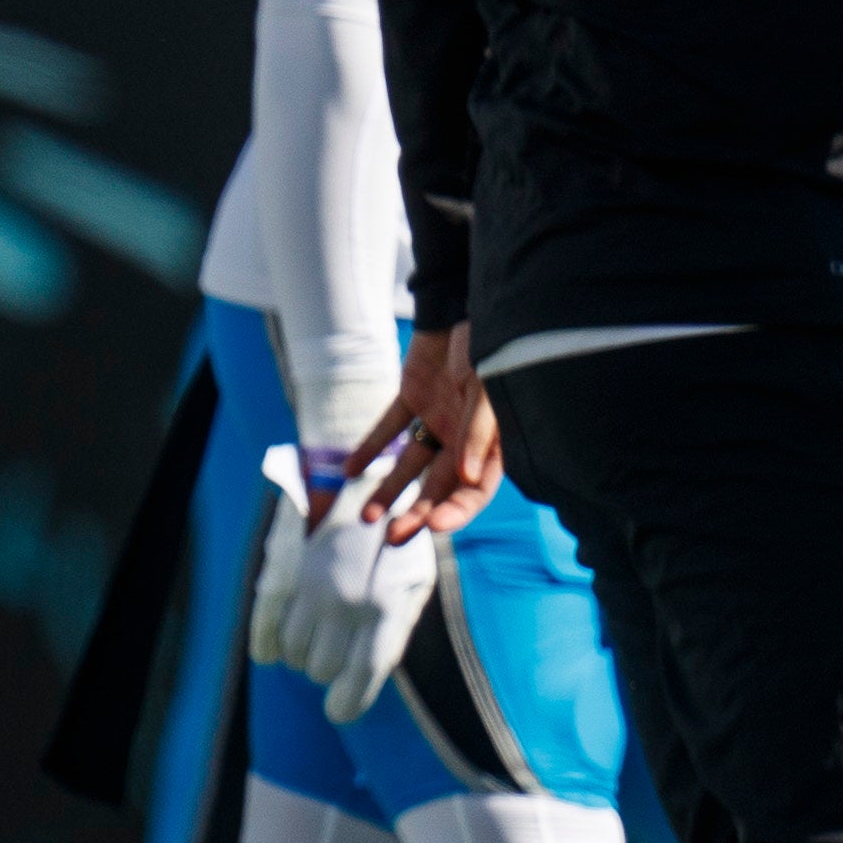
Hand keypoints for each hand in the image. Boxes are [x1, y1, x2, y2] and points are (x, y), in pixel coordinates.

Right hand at [258, 444, 441, 720]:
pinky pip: (265, 629)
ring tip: (312, 633)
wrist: (354, 475)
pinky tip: (272, 652)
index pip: (364, 675)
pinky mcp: (282, 575)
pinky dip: (267, 646)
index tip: (339, 711)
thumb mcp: (416, 580)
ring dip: (300, 653)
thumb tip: (368, 668)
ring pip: (294, 653)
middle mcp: (347, 605)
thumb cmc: (394, 534)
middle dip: (325, 668)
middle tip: (332, 649)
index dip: (349, 703)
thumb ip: (396, 625)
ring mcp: (310, 591)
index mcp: (387, 608)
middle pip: (322, 668)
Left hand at [342, 325, 503, 536]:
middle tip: (391, 539)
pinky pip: (389, 429)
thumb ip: (480, 432)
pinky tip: (350, 470)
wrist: (461, 303)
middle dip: (417, 515)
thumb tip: (468, 475)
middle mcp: (464, 438)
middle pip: (438, 487)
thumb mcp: (488, 389)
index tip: (432, 528)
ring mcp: (438, 419)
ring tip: (366, 518)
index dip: (456, 512)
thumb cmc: (487, 346)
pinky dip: (370, 448)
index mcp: (492, 442)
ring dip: (389, 491)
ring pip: (410, 465)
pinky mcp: (413, 398)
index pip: (475, 490)